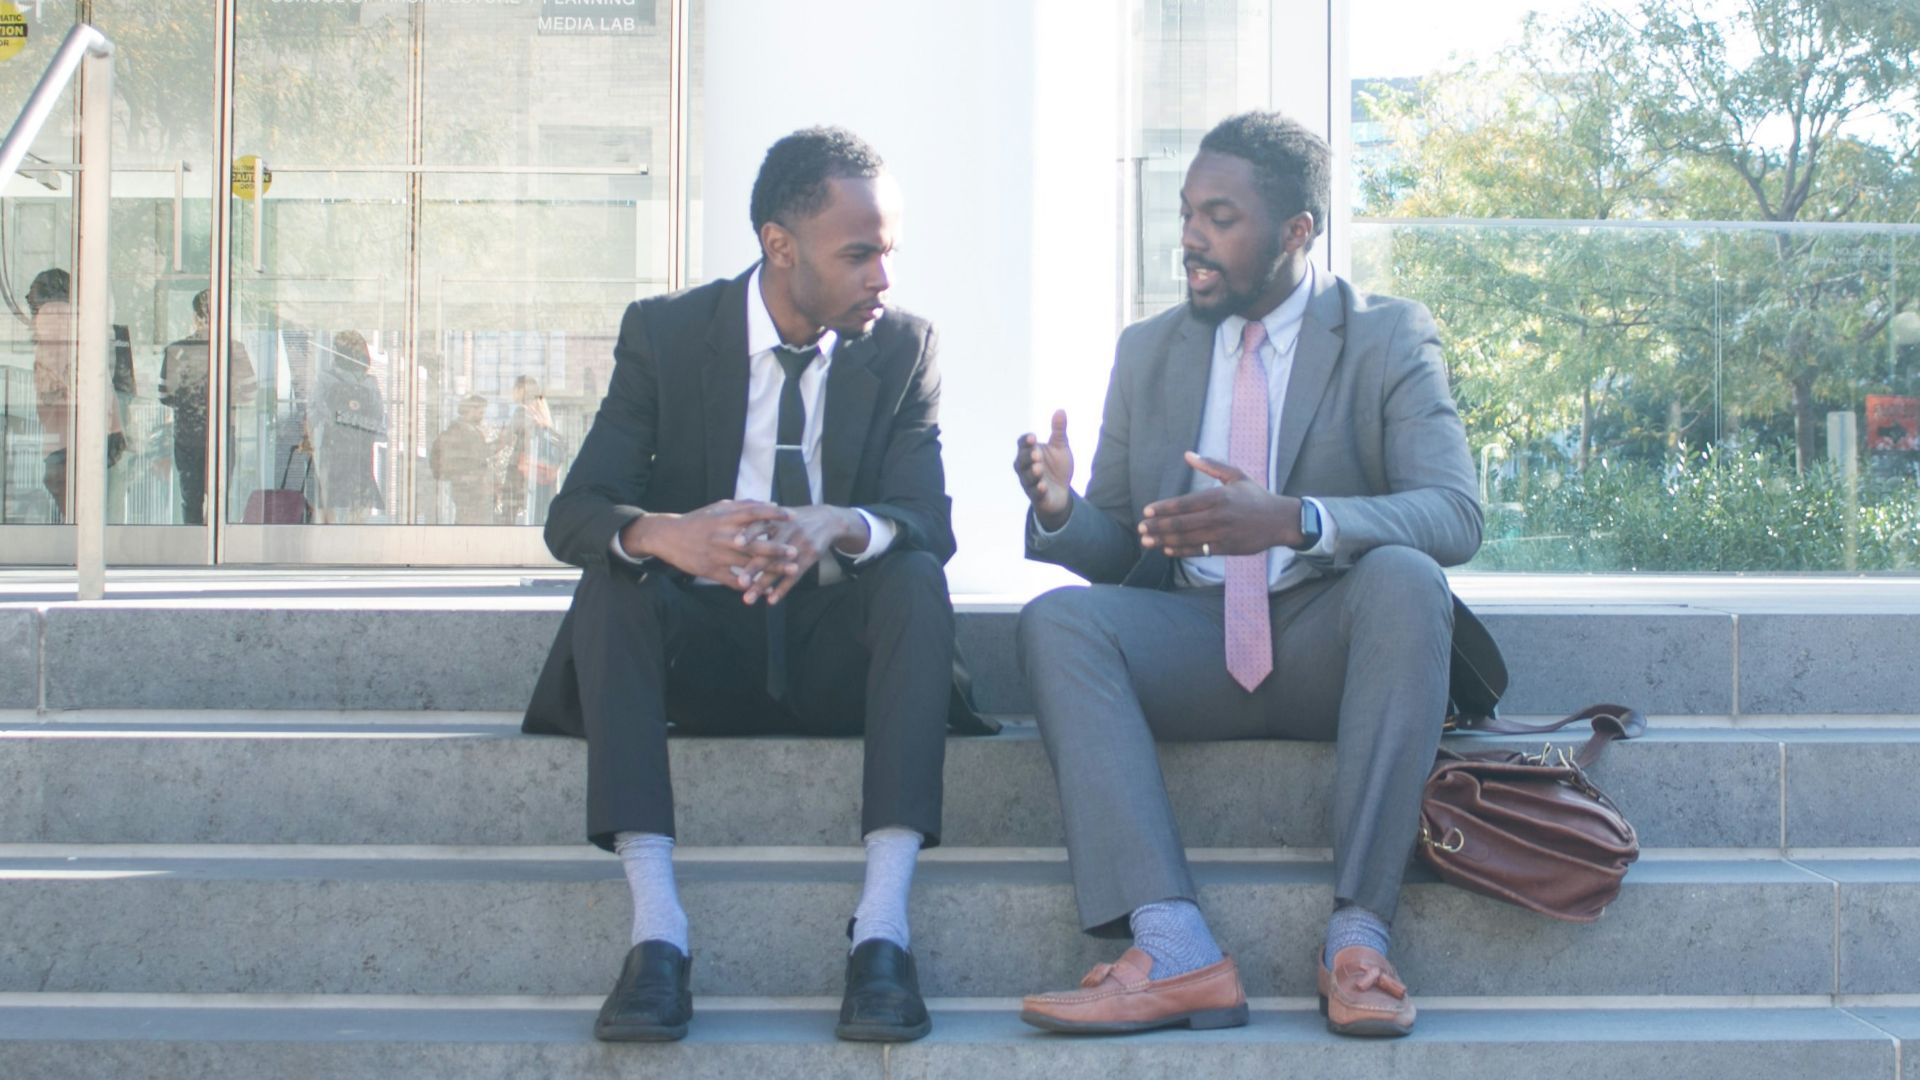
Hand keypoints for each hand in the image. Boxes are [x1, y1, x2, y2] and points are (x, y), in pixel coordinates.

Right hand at [621, 500, 796, 587]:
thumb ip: (743, 506)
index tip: (793, 516)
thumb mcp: (718, 508)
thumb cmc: (697, 521)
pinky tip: (767, 589)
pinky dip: (751, 585)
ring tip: (791, 571)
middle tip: (797, 551)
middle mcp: (723, 536)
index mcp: (726, 518)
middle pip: (755, 543)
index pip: (754, 513)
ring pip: (748, 564)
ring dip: (771, 569)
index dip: (774, 514)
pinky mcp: (710, 571)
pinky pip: (734, 580)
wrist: (668, 537)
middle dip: (777, 548)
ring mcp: (717, 555)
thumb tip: (769, 504)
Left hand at [744, 504, 867, 605]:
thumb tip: (732, 531)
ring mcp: (800, 545)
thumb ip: (759, 522)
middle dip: (753, 568)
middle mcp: (788, 532)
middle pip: (768, 552)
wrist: (828, 520)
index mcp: (777, 520)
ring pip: (778, 568)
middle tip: (740, 582)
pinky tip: (771, 601)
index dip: (749, 533)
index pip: (760, 525)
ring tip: (748, 599)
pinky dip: (782, 589)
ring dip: (763, 585)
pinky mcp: (810, 556)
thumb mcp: (779, 515)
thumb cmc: (795, 520)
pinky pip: (794, 576)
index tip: (735, 543)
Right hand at [1014, 409, 1073, 530]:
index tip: (1033, 438)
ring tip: (1038, 468)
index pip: (1022, 444)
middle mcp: (1025, 467)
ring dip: (1032, 473)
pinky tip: (1043, 486)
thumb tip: (1060, 410)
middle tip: (1036, 454)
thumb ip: (1059, 430)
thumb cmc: (1057, 467)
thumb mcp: (1060, 447)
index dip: (1026, 441)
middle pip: (1020, 460)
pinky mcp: (1037, 496)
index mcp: (1029, 452)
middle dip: (1027, 457)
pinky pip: (1035, 493)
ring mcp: (1029, 482)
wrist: (1062, 492)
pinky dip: (1038, 490)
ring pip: (1026, 477)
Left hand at [1137, 452, 1301, 557]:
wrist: (1280, 520)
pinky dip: (1181, 551)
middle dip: (1158, 526)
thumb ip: (1210, 465)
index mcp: (1218, 496)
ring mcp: (1222, 534)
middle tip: (1140, 528)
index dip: (1163, 508)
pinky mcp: (1226, 548)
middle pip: (1181, 523)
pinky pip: (1199, 551)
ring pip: (1187, 539)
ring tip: (1147, 541)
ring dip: (1164, 540)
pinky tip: (1167, 549)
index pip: (1184, 504)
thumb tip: (1188, 454)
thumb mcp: (1235, 475)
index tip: (1147, 511)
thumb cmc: (1255, 496)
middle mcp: (1218, 516)